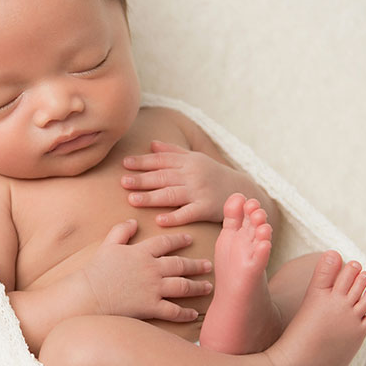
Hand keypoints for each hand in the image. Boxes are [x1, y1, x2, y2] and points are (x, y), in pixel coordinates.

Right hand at [78, 219, 213, 321]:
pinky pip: (173, 310)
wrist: (89, 294)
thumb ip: (121, 231)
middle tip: (208, 265)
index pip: (166, 243)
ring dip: (197, 286)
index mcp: (142, 252)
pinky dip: (185, 313)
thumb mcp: (108, 245)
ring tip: (208, 286)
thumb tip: (133, 221)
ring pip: (183, 286)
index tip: (190, 240)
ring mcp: (153, 288)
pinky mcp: (151, 307)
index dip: (179, 240)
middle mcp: (152, 269)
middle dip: (196, 265)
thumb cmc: (96, 270)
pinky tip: (193, 314)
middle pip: (180, 265)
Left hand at [121, 140, 239, 226]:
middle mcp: (193, 175)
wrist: (242, 191)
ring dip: (151, 197)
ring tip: (132, 200)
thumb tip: (151, 144)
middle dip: (142, 179)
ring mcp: (200, 191)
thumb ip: (173, 151)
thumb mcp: (196, 159)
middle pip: (163, 176)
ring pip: (171, 194)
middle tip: (123, 182)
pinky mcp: (206, 209)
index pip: (162, 160)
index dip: (143, 161)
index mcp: (188, 162)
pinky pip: (188, 213)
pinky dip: (174, 217)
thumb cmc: (214, 174)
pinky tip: (159, 220)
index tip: (125, 163)